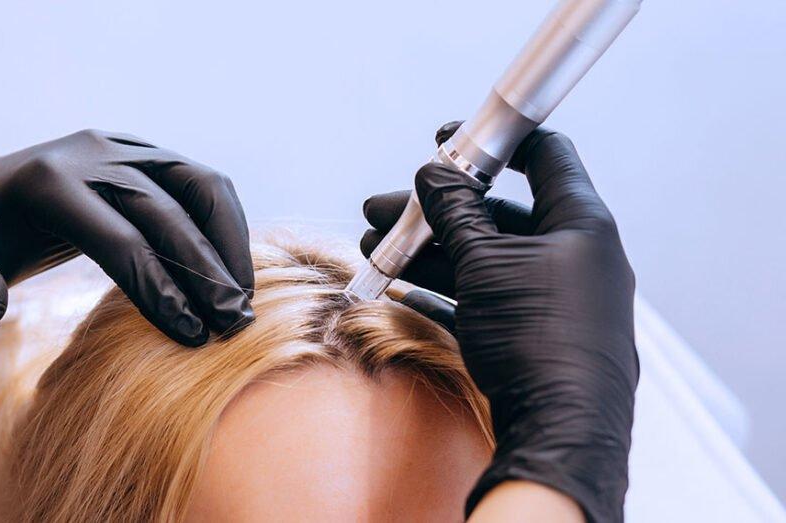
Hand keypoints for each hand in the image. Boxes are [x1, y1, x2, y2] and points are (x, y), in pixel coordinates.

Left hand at [0, 129, 253, 345]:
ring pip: (200, 186)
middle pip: (167, 213)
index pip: (118, 238)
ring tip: (243, 299)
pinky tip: (235, 270)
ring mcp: (128, 147)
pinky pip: (203, 183)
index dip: (157, 287)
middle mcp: (95, 155)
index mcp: (50, 183)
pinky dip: (226, 224)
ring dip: (228, 243)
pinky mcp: (150, 152)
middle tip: (231, 324)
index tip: (189, 334)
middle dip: (203, 272)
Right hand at [363, 122, 637, 521]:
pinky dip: (446, 290)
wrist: (561, 430)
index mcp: (580, 222)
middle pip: (498, 213)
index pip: (544, 156)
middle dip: (436, 211)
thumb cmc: (537, 335)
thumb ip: (456, 212)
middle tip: (385, 210)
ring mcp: (557, 297)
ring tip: (377, 250)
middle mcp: (574, 255)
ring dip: (430, 252)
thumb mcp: (485, 261)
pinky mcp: (537, 334)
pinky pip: (487, 298)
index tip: (449, 139)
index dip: (494, 141)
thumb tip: (433, 174)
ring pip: (485, 259)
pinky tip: (401, 290)